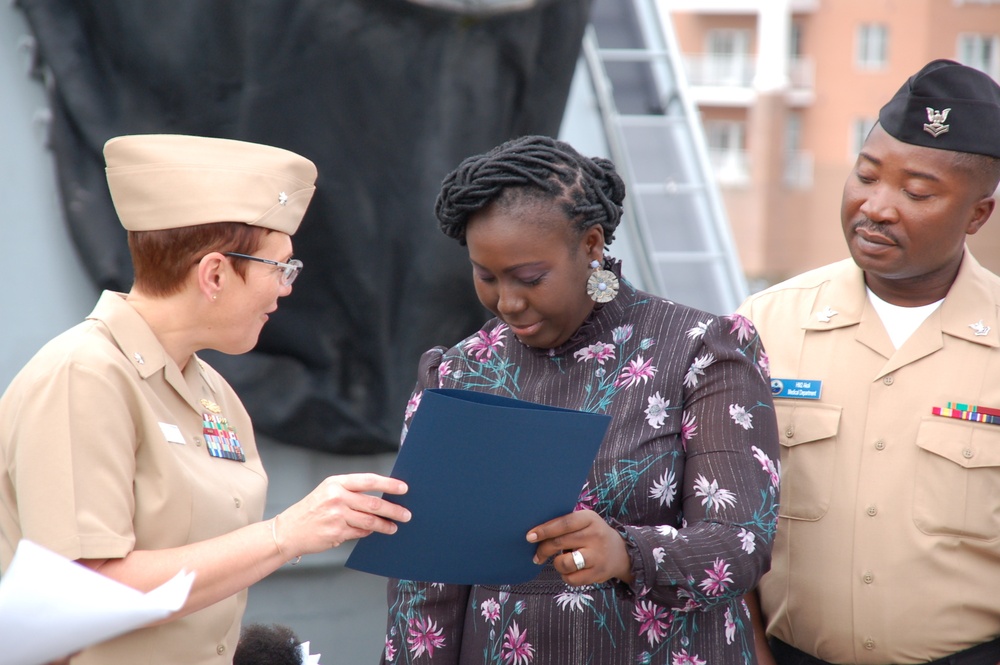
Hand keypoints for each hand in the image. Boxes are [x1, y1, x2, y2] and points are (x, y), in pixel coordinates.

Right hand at [275, 473, 409, 557]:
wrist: (289, 531)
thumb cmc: (311, 510)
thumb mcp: (328, 492)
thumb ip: (351, 493)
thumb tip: (381, 498)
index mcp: (336, 483)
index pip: (369, 480)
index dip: (389, 484)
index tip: (404, 488)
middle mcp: (337, 497)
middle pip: (373, 503)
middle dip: (393, 509)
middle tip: (406, 514)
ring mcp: (337, 516)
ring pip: (370, 521)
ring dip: (386, 525)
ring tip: (394, 526)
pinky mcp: (337, 533)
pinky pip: (360, 533)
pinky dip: (368, 533)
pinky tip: (373, 532)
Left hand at [526, 510, 632, 585]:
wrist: (621, 552)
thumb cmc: (593, 535)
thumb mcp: (585, 522)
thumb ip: (565, 524)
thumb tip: (536, 533)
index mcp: (589, 518)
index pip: (564, 523)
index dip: (545, 530)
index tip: (530, 536)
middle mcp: (595, 535)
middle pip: (560, 542)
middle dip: (543, 549)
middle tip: (537, 555)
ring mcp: (597, 556)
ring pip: (565, 563)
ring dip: (557, 564)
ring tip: (561, 561)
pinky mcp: (598, 573)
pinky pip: (571, 579)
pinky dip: (566, 576)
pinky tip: (570, 571)